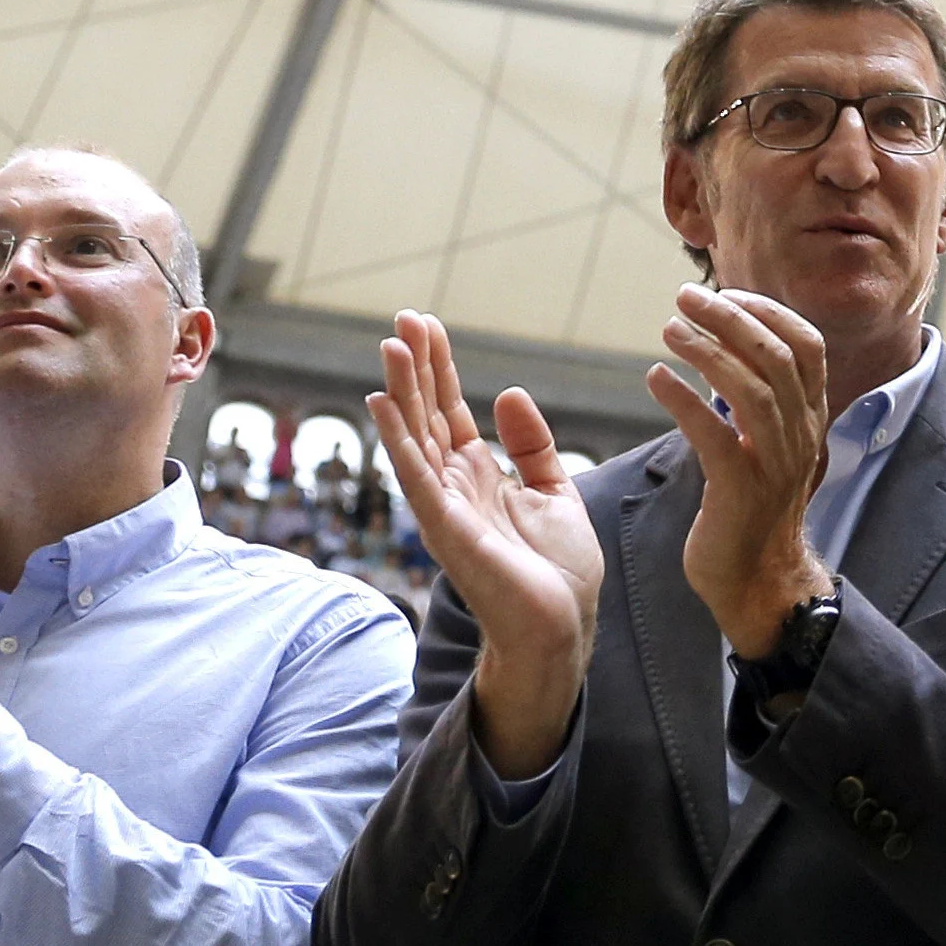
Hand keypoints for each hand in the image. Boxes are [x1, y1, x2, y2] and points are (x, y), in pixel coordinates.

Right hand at [368, 312, 602, 778]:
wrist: (562, 629)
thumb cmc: (558, 574)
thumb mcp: (554, 494)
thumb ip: (533, 447)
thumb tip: (509, 393)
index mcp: (479, 477)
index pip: (451, 411)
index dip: (440, 368)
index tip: (428, 326)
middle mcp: (452, 486)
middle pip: (428, 413)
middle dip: (418, 366)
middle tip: (405, 316)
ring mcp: (444, 506)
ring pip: (415, 435)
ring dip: (402, 389)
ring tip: (392, 343)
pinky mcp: (444, 527)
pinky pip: (415, 474)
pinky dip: (398, 437)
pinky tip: (383, 402)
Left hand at [642, 286, 833, 660]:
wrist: (760, 581)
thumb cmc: (755, 511)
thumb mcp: (773, 449)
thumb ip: (764, 404)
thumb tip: (733, 351)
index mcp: (811, 421)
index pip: (808, 347)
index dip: (769, 311)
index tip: (729, 293)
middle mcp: (801, 436)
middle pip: (775, 357)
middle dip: (729, 318)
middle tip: (684, 298)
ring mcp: (774, 463)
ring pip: (750, 389)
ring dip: (705, 350)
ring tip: (668, 330)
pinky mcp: (740, 490)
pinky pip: (713, 434)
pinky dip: (683, 400)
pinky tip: (656, 378)